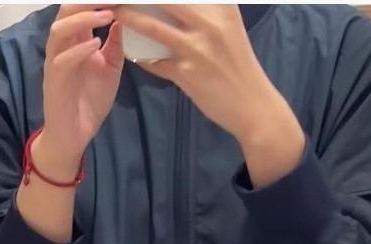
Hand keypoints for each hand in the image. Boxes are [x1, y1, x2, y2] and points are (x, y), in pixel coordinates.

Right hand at [39, 5, 123, 175]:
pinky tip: (95, 45)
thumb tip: (122, 21)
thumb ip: (115, 47)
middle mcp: (63, 47)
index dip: (95, 1)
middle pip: (66, 12)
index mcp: (76, 42)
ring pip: (60, 30)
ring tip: (106, 15)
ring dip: (83, 20)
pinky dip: (78, 50)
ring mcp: (56, 62)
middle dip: (86, 2)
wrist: (75, 134)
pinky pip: (61, 60)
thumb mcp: (110, 70)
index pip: (80, 11)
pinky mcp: (54, 80)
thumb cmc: (89, 102)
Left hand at [115, 5, 304, 186]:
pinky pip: (155, 61)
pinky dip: (143, 57)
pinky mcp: (188, 74)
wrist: (254, 107)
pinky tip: (134, 53)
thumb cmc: (240, 67)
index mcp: (222, 7)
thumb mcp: (230, 28)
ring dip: (129, 18)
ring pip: (152, 26)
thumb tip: (178, 4)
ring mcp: (197, 49)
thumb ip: (209, 10)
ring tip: (116, 13)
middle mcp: (210, 23)